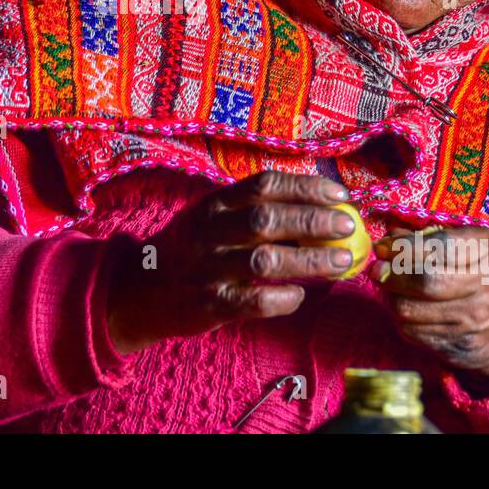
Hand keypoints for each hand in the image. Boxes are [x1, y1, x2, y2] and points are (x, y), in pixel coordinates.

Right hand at [105, 171, 357, 354]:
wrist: (140, 290)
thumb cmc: (191, 249)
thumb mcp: (212, 219)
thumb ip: (254, 211)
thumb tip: (319, 208)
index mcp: (214, 203)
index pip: (264, 185)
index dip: (305, 187)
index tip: (340, 195)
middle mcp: (209, 231)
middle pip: (267, 219)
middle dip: (313, 221)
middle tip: (348, 226)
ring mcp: (207, 268)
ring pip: (265, 260)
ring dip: (308, 260)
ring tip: (341, 262)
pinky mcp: (208, 304)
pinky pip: (252, 302)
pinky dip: (281, 299)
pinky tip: (300, 296)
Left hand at [369, 221, 488, 379]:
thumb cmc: (481, 275)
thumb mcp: (467, 246)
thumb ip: (428, 238)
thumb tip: (387, 240)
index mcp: (488, 251)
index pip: (441, 247)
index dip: (406, 247)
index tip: (384, 247)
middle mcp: (487, 286)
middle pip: (426, 282)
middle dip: (393, 275)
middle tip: (377, 271)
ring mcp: (475, 320)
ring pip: (413, 311)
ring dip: (391, 299)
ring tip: (389, 290)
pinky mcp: (460, 346)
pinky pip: (415, 333)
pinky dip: (401, 321)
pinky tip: (404, 310)